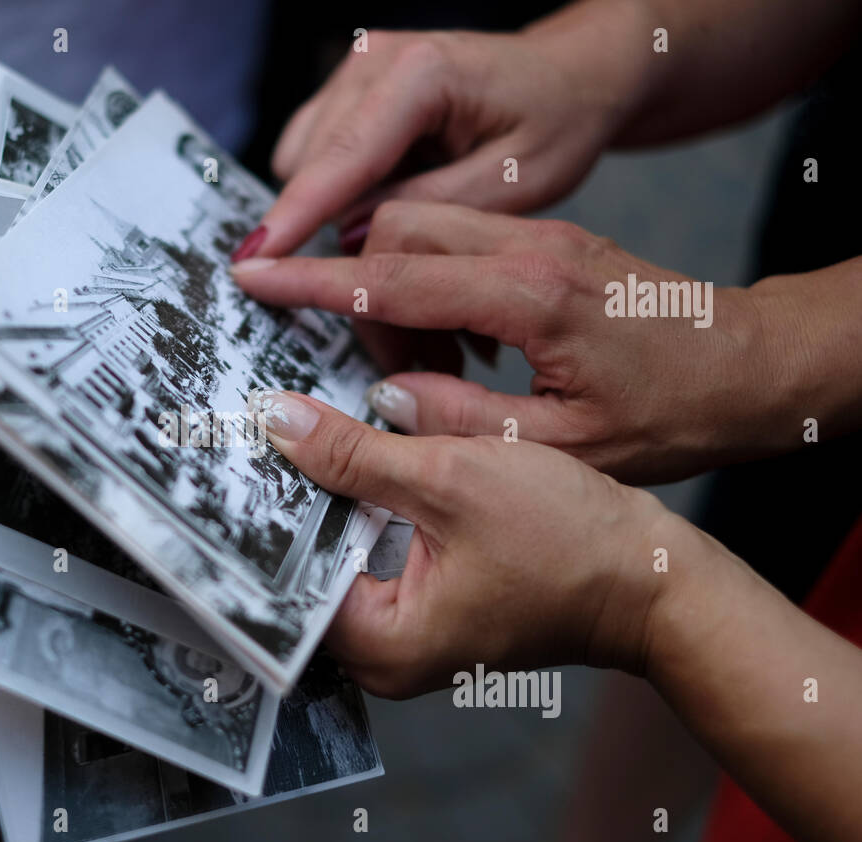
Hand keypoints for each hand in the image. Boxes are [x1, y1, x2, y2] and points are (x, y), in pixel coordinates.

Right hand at [233, 200, 796, 484]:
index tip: (254, 276)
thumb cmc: (674, 411)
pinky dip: (431, 288)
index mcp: (529, 294)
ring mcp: (539, 236)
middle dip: (351, 286)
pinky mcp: (546, 243)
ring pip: (423, 228)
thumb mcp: (562, 444)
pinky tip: (454, 352)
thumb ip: (458, 421)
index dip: (312, 280)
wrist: (754, 366)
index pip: (391, 276)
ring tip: (416, 370)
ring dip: (394, 290)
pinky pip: (458, 244)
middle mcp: (529, 247)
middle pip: (395, 229)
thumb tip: (381, 402)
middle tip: (360, 367)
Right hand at [243, 18, 650, 259]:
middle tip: (368, 277)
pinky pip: (316, 153)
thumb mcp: (514, 182)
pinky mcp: (349, 88)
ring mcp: (357, 68)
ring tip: (399, 222)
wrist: (570, 75)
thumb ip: (429, 211)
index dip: (295, 218)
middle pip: (312, 163)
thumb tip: (350, 237)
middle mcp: (376, 59)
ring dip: (335, 206)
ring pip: (306, 161)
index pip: (341, 159)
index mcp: (422, 74)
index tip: (252, 265)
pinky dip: (340, 187)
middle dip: (323, 225)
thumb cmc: (555, 122)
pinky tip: (389, 193)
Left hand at [247, 388, 679, 698]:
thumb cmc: (572, 540)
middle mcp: (382, 655)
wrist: (653, 576)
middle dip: (280, 505)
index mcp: (382, 644)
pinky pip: (365, 557)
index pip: (283, 581)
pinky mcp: (424, 607)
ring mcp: (404, 634)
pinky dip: (352, 511)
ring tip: (280, 439)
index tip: (225, 461)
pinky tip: (336, 461)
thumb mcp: (451, 477)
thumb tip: (278, 421)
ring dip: (316, 503)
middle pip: (301, 573)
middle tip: (244, 436)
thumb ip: (355, 454)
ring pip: (331, 559)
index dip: (255, 517)